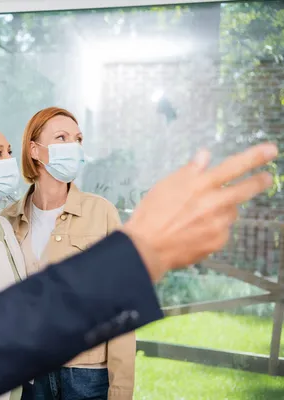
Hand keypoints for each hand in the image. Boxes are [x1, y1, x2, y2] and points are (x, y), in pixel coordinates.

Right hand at [122, 143, 277, 281]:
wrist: (147, 247)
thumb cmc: (151, 214)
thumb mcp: (164, 185)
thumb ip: (189, 171)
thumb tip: (204, 155)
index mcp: (199, 185)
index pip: (233, 166)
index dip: (254, 157)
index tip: (271, 150)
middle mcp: (213, 203)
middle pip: (244, 189)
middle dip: (258, 182)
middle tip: (266, 178)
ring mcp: (218, 224)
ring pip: (231, 212)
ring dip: (224, 209)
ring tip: (202, 214)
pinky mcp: (218, 241)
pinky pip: (223, 230)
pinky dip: (215, 228)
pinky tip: (197, 230)